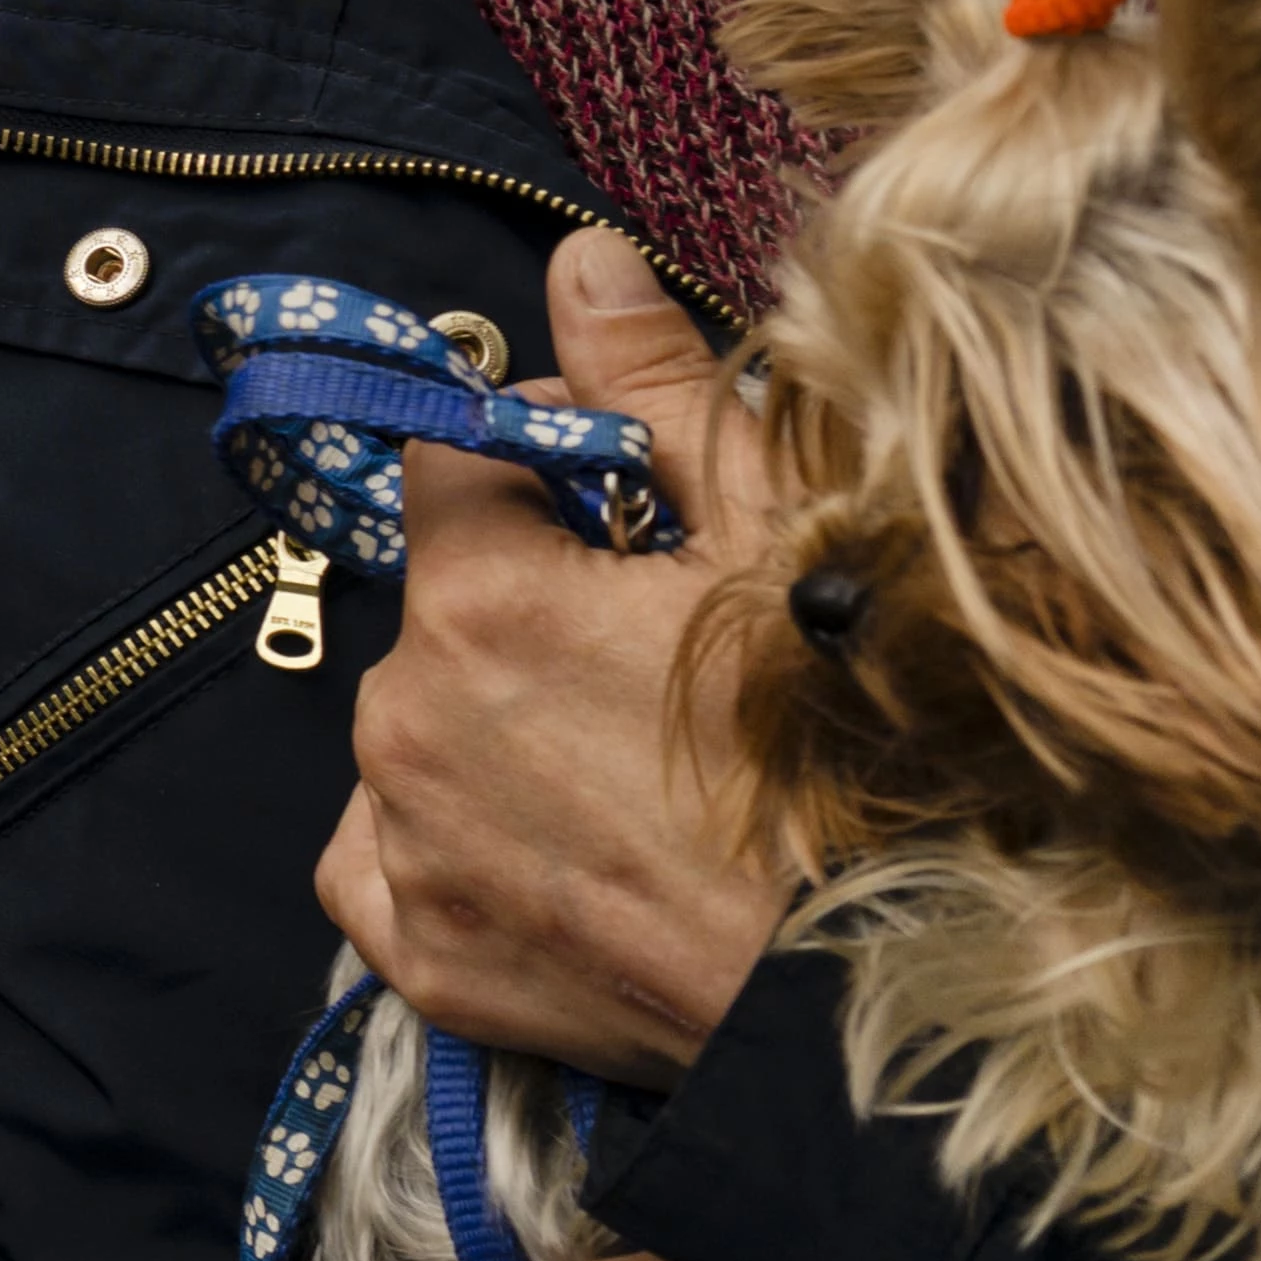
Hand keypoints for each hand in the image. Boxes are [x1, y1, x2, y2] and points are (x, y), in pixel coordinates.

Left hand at [313, 230, 786, 1087]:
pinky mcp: (422, 954)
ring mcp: (405, 843)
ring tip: (637, 769)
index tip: (621, 502)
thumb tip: (579, 260)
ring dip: (500, 722)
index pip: (454, 453)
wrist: (873, 999)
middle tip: (661, 659)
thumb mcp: (777, 542)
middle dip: (533, 602)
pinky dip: (454, 843)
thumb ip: (658, 389)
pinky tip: (562, 849)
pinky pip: (388, 858)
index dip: (542, 457)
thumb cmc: (851, 763)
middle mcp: (406, 714)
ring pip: (423, 725)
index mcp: (482, 597)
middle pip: (446, 600)